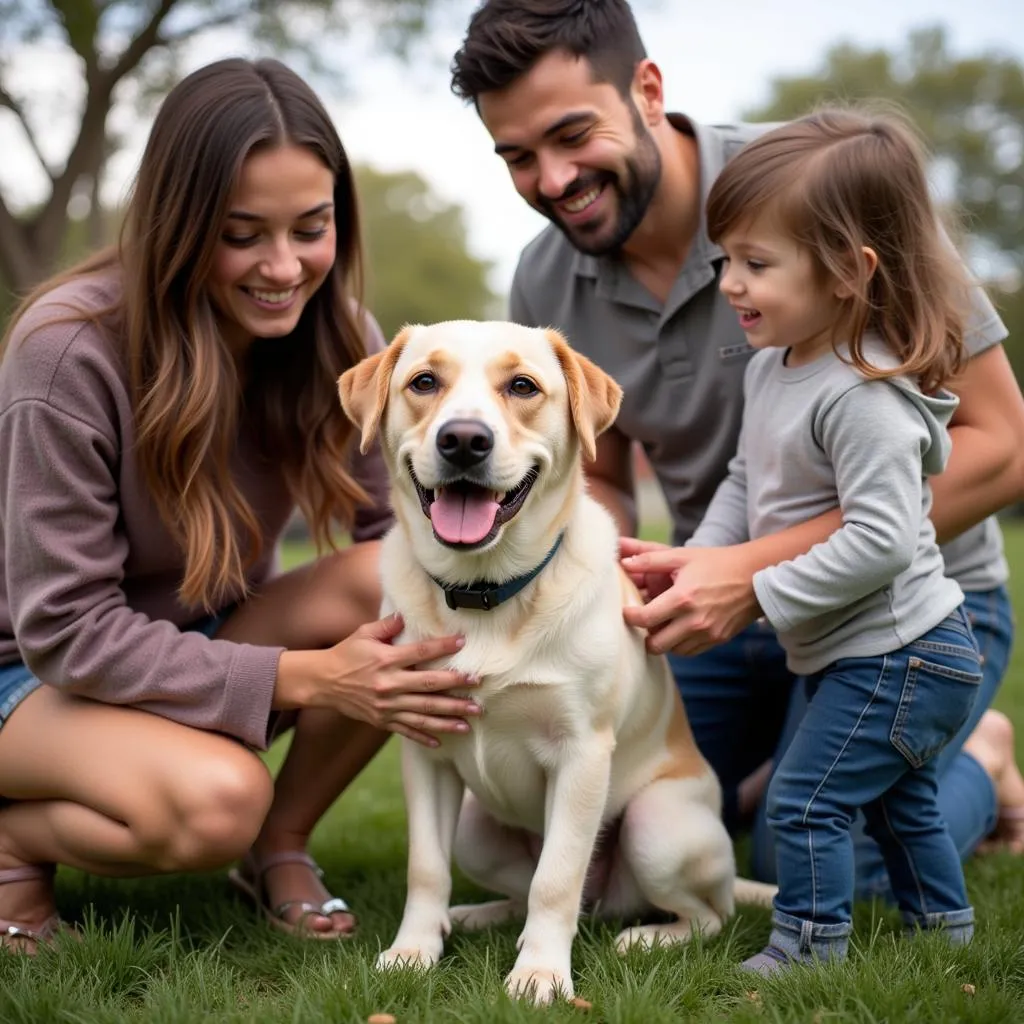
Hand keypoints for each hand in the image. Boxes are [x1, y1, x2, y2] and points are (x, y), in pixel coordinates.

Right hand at [316, 613, 481, 747]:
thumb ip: (387, 626)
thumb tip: (405, 616)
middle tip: (478, 685)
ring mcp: (387, 706)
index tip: (462, 642)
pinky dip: (424, 737)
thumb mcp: (363, 634)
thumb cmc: (346, 654)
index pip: (421, 653)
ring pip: (424, 713)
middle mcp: (389, 685)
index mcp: (386, 660)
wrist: (322, 682)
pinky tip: (443, 741)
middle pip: (428, 686)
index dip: (443, 646)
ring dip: (449, 717)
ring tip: (471, 720)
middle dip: (456, 686)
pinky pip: (407, 730)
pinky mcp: (382, 721)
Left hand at [620, 540, 761, 655]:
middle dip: (644, 635)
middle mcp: (695, 621)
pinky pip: (689, 652)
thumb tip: (624, 563)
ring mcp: (708, 633)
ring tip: (662, 623)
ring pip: (672, 651)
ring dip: (663, 640)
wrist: (755, 575)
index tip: (628, 611)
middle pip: (655, 645)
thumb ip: (649, 559)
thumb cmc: (716, 563)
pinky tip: (678, 628)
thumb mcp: (682, 556)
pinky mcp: (718, 640)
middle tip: (644, 622)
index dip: (630, 616)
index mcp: (682, 598)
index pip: (644, 619)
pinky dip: (679, 644)